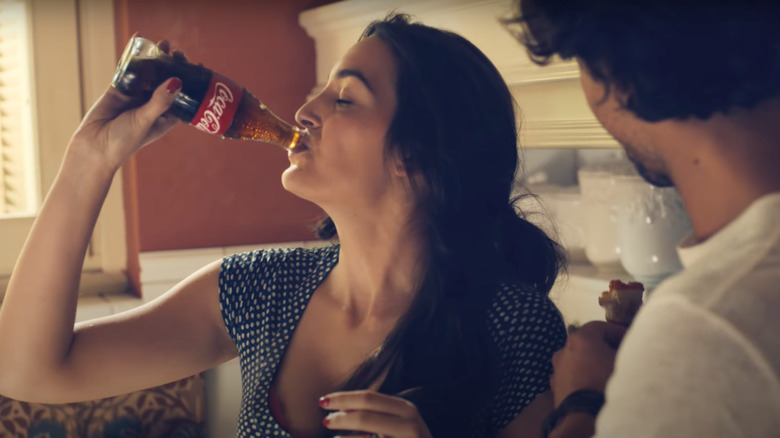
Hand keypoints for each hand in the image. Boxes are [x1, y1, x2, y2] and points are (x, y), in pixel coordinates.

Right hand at [69, 40, 185, 170]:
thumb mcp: (146, 120)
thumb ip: (160, 101)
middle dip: (174, 65)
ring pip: (149, 72)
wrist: (94, 147)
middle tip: (177, 52)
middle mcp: (153, 104)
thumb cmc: (124, 141)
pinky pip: (128, 69)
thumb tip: (177, 81)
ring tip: (162, 43)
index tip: (199, 66)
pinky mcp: (120, 89)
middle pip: (167, 80)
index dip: (192, 81)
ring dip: (156, 58)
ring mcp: (137, 96)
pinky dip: (133, 56)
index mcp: (167, 116)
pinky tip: (138, 40)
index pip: (184, 96)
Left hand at [320, 390, 432, 437]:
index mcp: (406, 409)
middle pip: (365, 417)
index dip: (343, 398)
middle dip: (340, 418)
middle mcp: (409, 424)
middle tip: (325, 421)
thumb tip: (339, 407)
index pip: (369, 398)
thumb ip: (375, 413)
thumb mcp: (398, 422)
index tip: (323, 401)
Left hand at [550, 321, 626, 406]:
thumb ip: (626, 350)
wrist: (583, 417)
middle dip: (603, 347)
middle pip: (587, 342)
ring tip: (607, 372)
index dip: (616, 331)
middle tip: (620, 355)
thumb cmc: (606, 385)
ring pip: (577, 359)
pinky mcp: (554, 385)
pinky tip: (593, 385)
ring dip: (591, 362)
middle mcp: (564, 349)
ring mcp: (557, 368)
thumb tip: (630, 348)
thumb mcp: (624, 363)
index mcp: (580, 338)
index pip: (600, 327)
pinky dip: (582, 376)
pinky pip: (571, 375)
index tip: (628, 339)